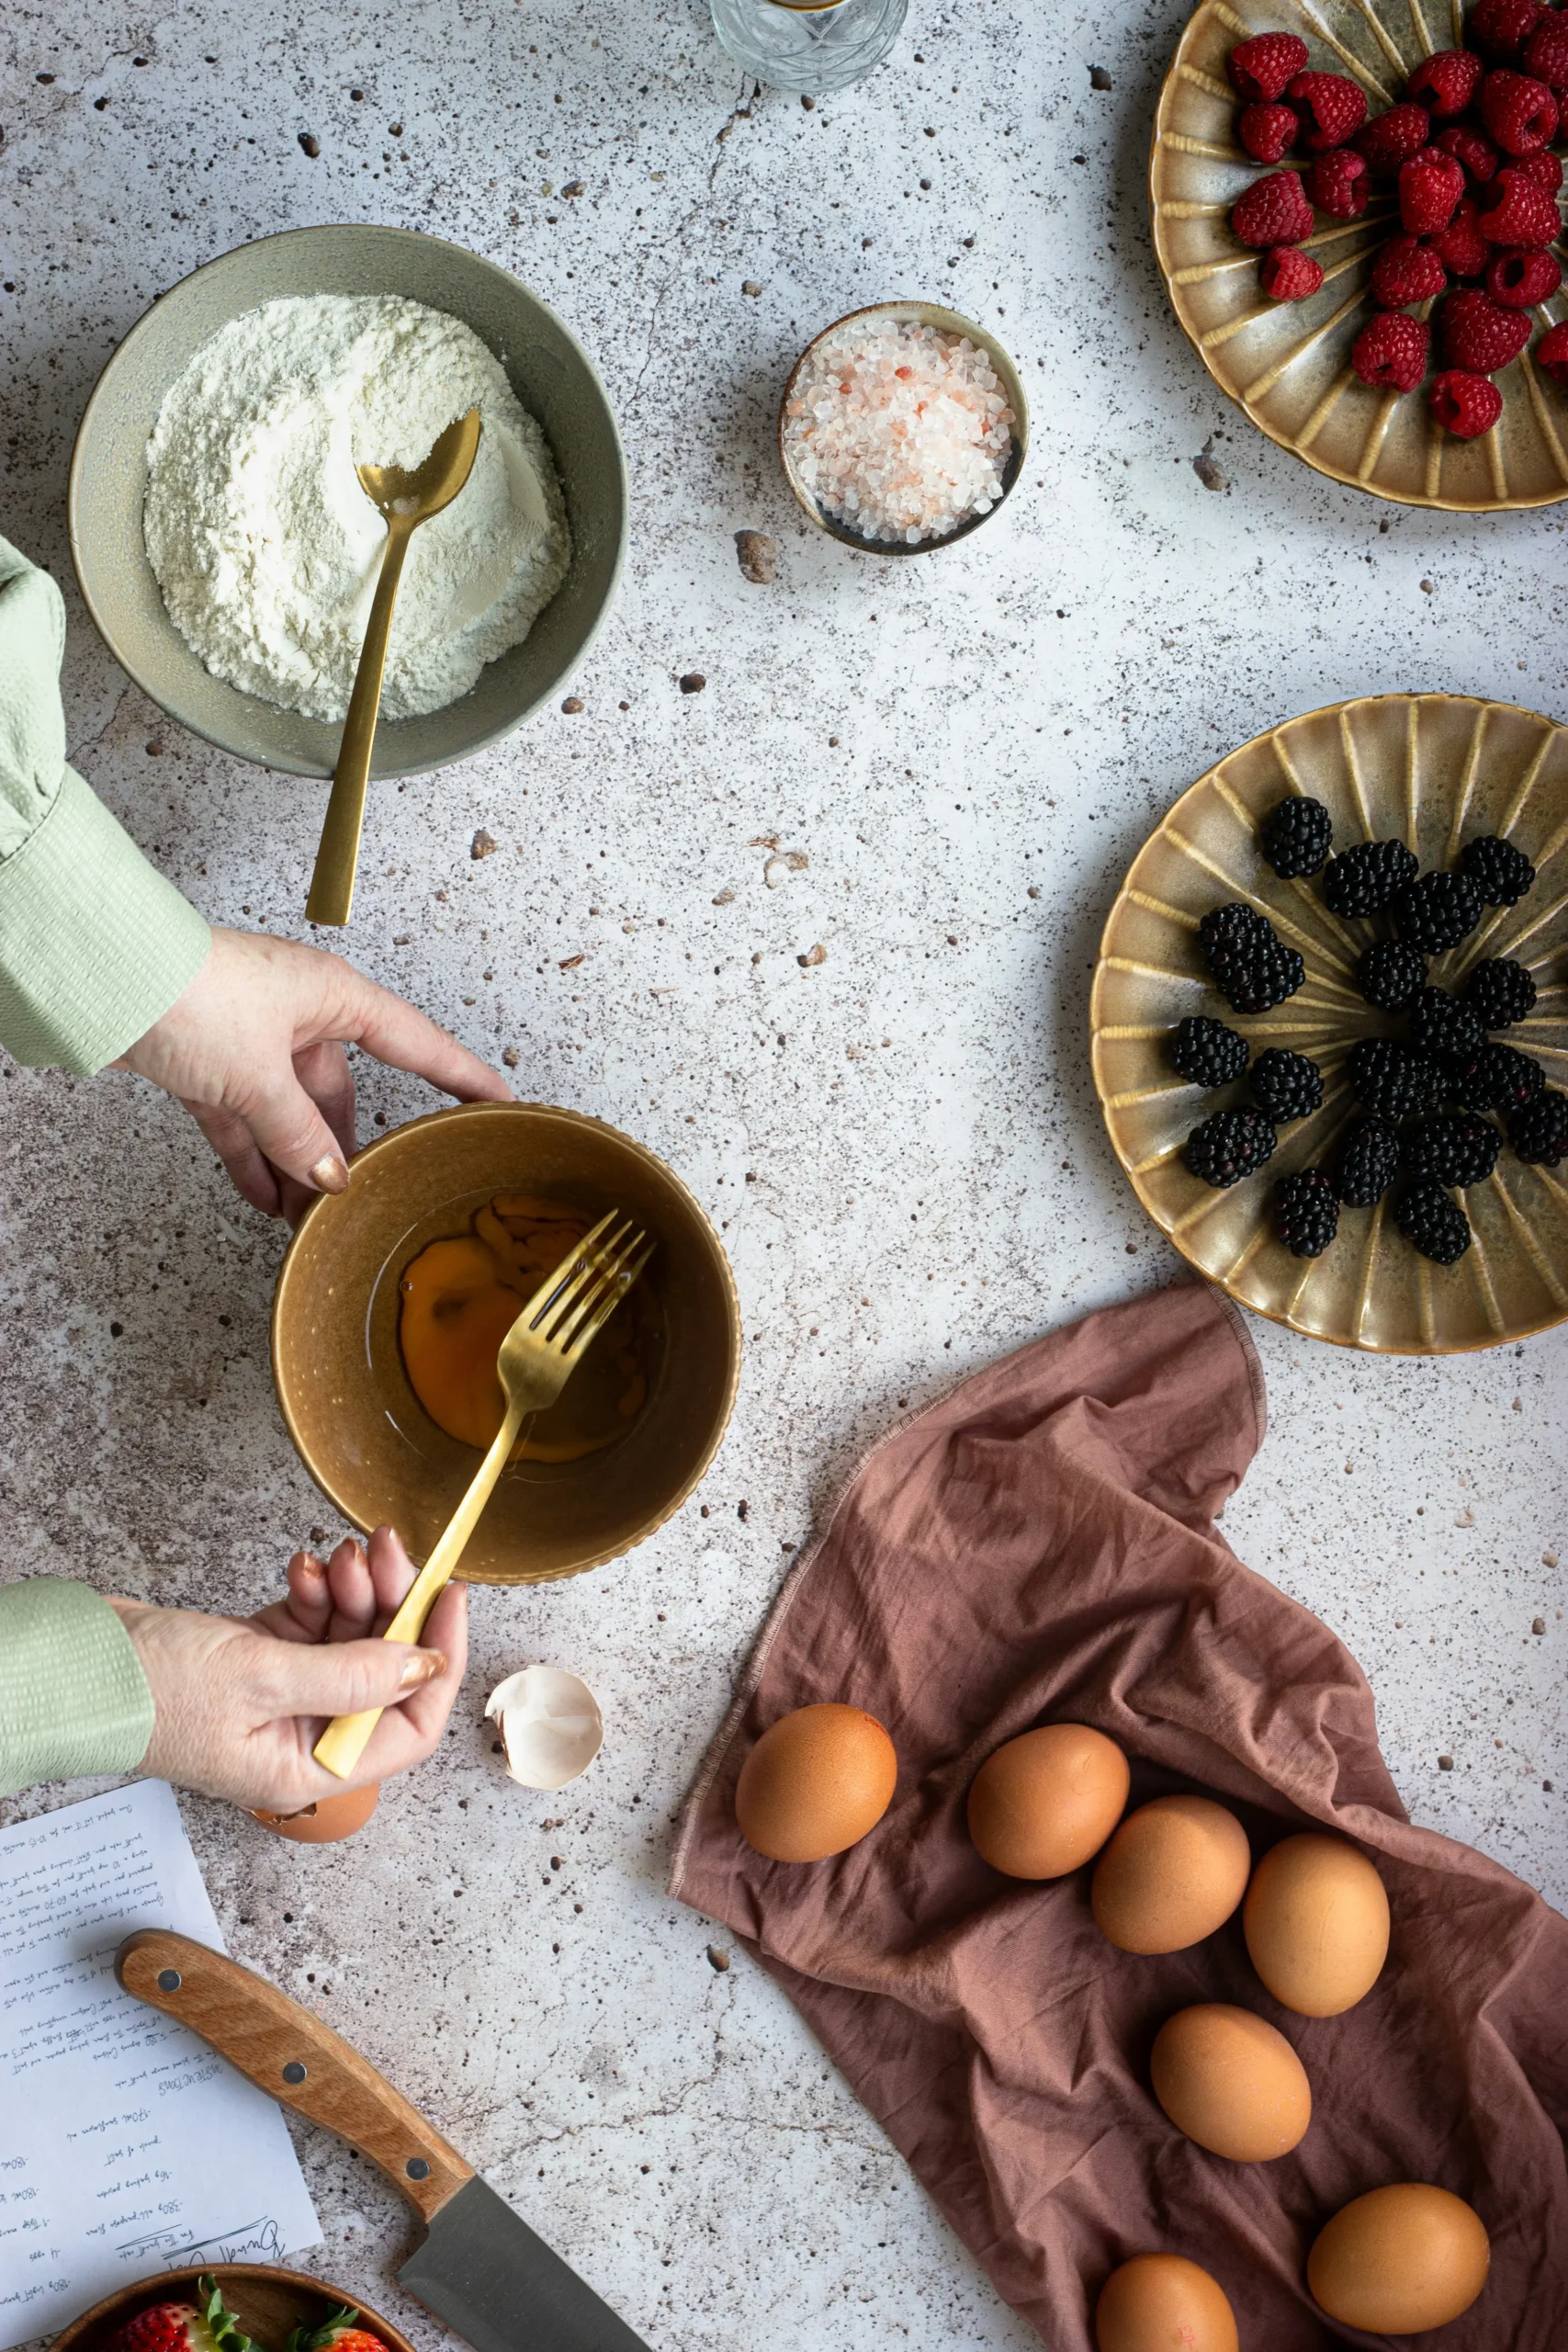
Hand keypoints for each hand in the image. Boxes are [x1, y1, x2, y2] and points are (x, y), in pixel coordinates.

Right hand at [106, 1527, 467, 1812]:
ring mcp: (281, 1695)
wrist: (75, 1665)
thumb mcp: (262, 1678)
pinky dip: (317, 1591)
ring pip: (351, 1637)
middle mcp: (301, 1736)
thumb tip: (425, 1663)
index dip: (438, 1662)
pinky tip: (304, 1569)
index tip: (450, 1599)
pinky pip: (314, 1621)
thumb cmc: (149, 1691)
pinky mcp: (259, 1658)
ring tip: (341, 1555)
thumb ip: (352, 1672)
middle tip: (386, 1552)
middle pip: (383, 1671)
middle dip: (392, 1606)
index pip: (408, 1726)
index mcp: (308, 1767)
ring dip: (354, 1589)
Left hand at [115, 926, 512, 1218]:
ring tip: (306, 1217)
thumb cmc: (190, 994)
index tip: (500, 1101)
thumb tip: (329, 1178)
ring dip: (295, 1163)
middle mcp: (300, 1013)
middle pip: (341, 1092)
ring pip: (290, 1112)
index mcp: (334, 997)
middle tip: (363, 1195)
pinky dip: (254, 1157)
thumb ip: (298, 1135)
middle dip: (345, 1149)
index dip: (462, 1076)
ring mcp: (253, 1038)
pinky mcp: (210, 1060)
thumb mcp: (258, 1077)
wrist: (106, 978)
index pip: (417, 1044)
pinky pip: (246, 1119)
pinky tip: (263, 1198)